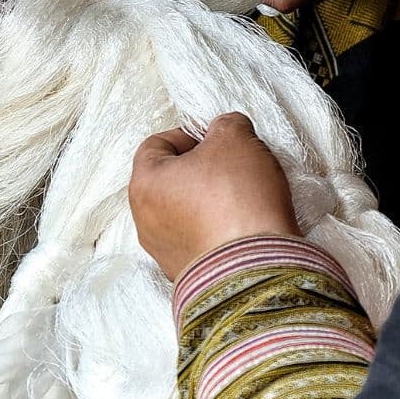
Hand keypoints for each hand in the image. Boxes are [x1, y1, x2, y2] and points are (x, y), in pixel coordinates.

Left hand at [128, 113, 299, 279]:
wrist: (255, 267)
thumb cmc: (237, 200)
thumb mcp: (235, 138)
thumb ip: (226, 125)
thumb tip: (226, 129)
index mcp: (144, 183)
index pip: (156, 144)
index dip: (188, 135)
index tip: (215, 139)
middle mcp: (145, 221)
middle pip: (169, 180)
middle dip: (200, 169)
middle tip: (231, 166)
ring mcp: (164, 251)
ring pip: (183, 213)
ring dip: (207, 202)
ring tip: (240, 198)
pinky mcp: (188, 274)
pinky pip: (198, 241)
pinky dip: (215, 230)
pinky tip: (240, 227)